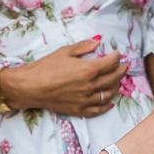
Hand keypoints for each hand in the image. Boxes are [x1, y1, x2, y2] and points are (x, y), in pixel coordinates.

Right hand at [6, 37, 126, 115]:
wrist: (30, 87)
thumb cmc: (45, 67)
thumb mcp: (65, 51)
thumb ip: (83, 47)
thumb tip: (97, 42)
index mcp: (88, 70)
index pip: (110, 63)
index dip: (116, 57)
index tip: (117, 54)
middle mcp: (90, 86)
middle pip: (113, 78)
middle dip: (120, 71)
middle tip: (123, 66)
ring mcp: (85, 100)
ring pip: (108, 94)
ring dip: (116, 86)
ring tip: (117, 81)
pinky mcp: (79, 110)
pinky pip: (98, 110)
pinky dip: (106, 105)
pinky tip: (109, 101)